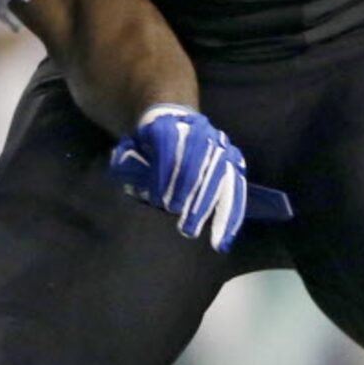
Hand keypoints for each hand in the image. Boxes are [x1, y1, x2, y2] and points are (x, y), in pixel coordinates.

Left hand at [109, 104, 246, 251]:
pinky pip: (237, 187)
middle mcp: (198, 129)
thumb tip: (130, 174)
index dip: (164, 173)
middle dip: (189, 194)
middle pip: (198, 160)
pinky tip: (223, 241)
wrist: (175, 125)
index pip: (169, 144)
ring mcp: (220, 144)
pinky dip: (232, 215)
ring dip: (208, 206)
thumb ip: (126, 161)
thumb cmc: (148, 147)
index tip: (158, 201)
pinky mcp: (234, 160)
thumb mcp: (130, 150)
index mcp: (169, 123)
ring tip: (195, 232)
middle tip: (180, 223)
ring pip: (220, 174)